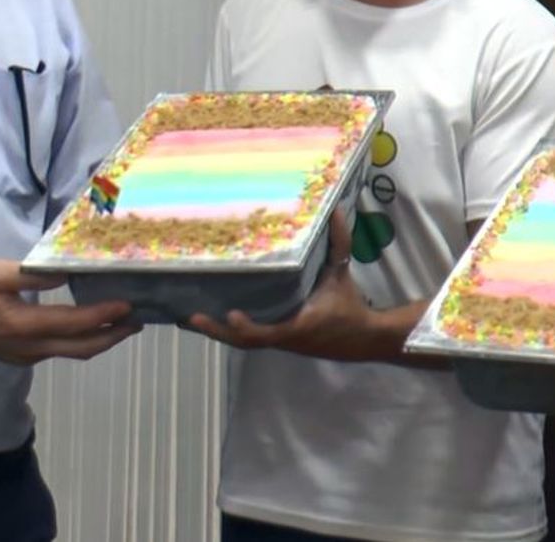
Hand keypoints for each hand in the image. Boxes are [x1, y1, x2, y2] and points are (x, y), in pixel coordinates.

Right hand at [0, 260, 139, 364]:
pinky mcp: (22, 357)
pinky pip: (61, 351)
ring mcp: (27, 356)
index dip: (105, 315)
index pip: (75, 323)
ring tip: (124, 323)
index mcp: (23, 326)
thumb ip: (31, 275)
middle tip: (139, 320)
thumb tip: (65, 272)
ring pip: (74, 352)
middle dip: (114, 335)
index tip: (128, 304)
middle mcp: (30, 348)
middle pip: (83, 347)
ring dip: (101, 339)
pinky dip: (83, 340)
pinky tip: (92, 325)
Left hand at [186, 212, 402, 361]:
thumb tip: (335, 212)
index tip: (231, 314)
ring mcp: (278, 341)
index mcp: (298, 325)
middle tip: (191, 317)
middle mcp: (283, 337)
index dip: (248, 327)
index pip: (268, 333)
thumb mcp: (343, 274)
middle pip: (244, 342)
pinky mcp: (278, 340)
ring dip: (218, 332)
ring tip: (192, 318)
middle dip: (217, 331)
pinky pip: (251, 338)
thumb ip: (339, 244)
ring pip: (243, 342)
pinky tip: (215, 318)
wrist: (362, 338)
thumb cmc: (349, 306)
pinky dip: (231, 330)